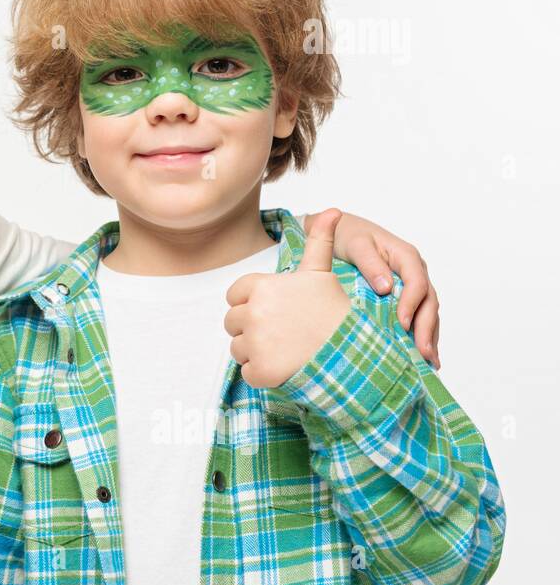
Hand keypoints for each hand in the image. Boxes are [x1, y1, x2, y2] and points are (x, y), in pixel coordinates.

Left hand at [225, 208, 352, 388]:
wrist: (352, 353)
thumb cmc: (334, 313)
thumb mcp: (322, 274)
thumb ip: (318, 242)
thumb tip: (333, 210)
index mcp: (262, 287)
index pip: (234, 295)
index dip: (252, 303)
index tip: (277, 310)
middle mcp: (254, 312)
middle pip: (232, 322)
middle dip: (252, 328)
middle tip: (282, 332)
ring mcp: (255, 343)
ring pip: (238, 348)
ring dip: (256, 351)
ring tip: (285, 348)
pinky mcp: (260, 370)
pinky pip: (247, 373)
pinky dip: (263, 373)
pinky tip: (285, 365)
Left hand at [305, 208, 439, 368]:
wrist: (339, 231)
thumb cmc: (347, 236)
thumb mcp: (356, 245)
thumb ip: (370, 264)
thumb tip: (386, 288)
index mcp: (406, 256)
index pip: (417, 282)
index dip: (411, 304)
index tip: (402, 325)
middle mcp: (414, 270)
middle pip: (428, 301)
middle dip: (427, 328)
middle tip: (423, 353)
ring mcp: (411, 283)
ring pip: (427, 311)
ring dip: (429, 336)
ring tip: (429, 362)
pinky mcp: (404, 295)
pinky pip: (417, 315)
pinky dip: (421, 334)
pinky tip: (422, 355)